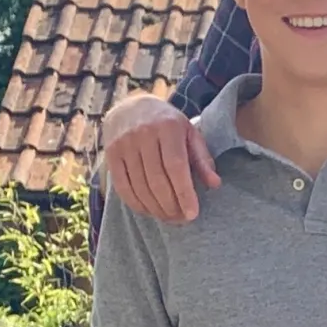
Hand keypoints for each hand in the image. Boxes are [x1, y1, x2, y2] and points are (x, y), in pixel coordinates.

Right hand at [102, 94, 219, 222]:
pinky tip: (149, 211)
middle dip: (171, 205)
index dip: (184, 192)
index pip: (176, 166)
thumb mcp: (190, 133)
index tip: (192, 213)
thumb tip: (215, 184)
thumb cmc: (168, 124)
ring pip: (140, 186)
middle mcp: (144, 134)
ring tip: (169, 217)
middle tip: (181, 219)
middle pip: (157, 179)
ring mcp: (124, 144)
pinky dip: (136, 203)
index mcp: (169, 127)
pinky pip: (122, 186)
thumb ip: (203, 158)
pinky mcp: (111, 154)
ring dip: (155, 208)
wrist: (131, 107)